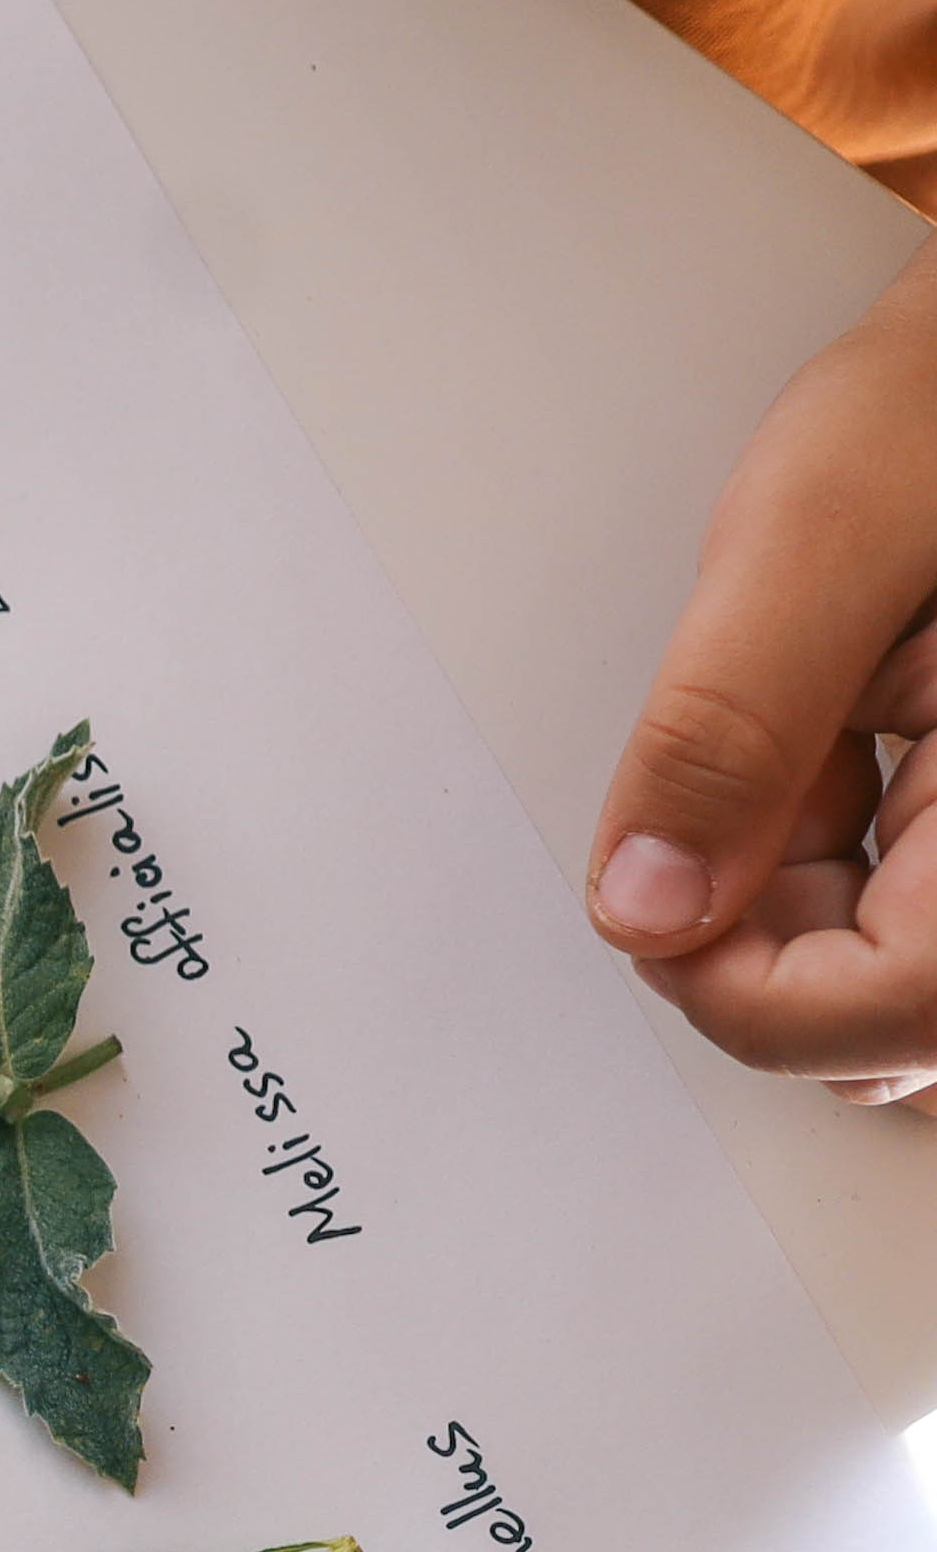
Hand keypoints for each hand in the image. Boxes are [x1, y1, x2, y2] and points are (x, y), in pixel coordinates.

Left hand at [586, 241, 936, 1099]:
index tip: (656, 897)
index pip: (894, 1017)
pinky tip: (876, 717)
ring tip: (853, 704)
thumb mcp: (823, 533)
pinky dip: (866, 836)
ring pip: (907, 970)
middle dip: (785, 915)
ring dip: (824, 874)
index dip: (741, 989)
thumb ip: (729, 727)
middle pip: (897, 1018)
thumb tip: (643, 912)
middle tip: (793, 743)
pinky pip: (925, 901)